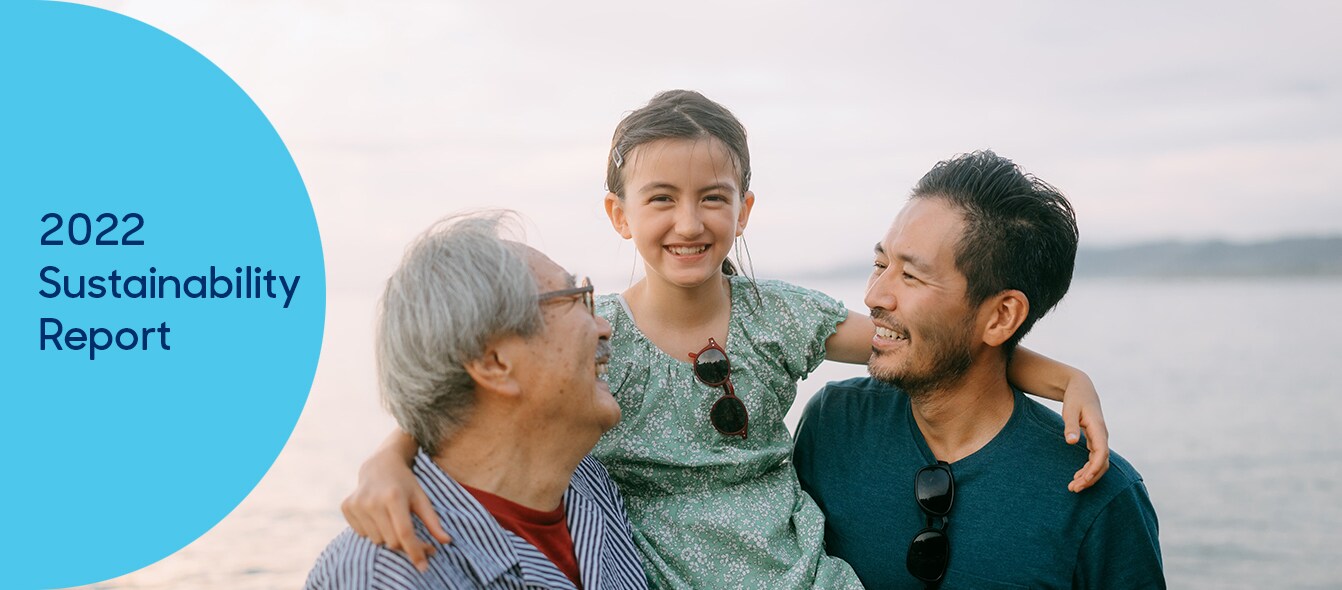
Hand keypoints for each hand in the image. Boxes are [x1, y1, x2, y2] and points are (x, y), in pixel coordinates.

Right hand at [341, 449, 451, 571]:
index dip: (415, 551)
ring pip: (377, 540)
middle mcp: (372, 501)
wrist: (379, 465)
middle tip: (412, 537)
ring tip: (392, 519)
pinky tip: (377, 515)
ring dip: (387, 536)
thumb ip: (433, 521)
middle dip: (404, 544)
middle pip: (391, 541)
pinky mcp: (346, 507)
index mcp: (394, 497)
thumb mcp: (421, 498)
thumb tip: (446, 541)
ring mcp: (357, 504)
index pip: (404, 533)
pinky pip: (362, 534)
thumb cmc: (405, 483)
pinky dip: (373, 530)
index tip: (423, 565)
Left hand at [1061, 375, 1109, 492]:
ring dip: (1089, 476)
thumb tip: (1071, 442)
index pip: (1101, 453)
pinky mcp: (1095, 441)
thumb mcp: (1070, 409)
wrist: (1081, 388)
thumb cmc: (1075, 398)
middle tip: (1074, 488)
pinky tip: (1078, 477)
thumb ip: (1070, 425)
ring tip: (1074, 487)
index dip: (1094, 467)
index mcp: (1098, 429)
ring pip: (1100, 463)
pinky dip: (1088, 470)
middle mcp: (1102, 436)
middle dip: (1090, 477)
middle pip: (1102, 462)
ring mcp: (1100, 439)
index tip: (1084, 478)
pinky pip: (1095, 459)